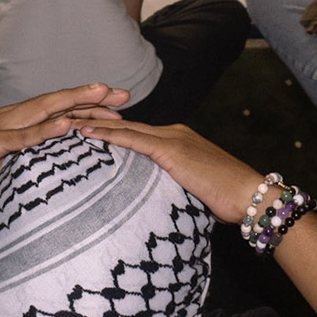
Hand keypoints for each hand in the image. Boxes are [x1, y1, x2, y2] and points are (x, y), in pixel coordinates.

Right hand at [0, 85, 131, 198]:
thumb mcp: (5, 161)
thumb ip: (28, 154)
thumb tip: (52, 158)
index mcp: (19, 122)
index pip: (59, 109)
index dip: (89, 104)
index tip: (119, 104)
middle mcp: (14, 118)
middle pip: (59, 103)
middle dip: (92, 97)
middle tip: (123, 93)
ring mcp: (2, 128)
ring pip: (44, 110)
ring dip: (73, 102)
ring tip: (101, 95)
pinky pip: (21, 137)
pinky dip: (44, 130)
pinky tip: (65, 126)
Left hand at [75, 119, 262, 223]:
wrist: (251, 196)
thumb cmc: (228, 199)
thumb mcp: (194, 190)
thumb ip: (173, 187)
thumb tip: (155, 201)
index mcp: (177, 141)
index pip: (136, 133)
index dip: (110, 128)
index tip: (85, 126)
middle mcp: (172, 133)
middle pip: (125, 124)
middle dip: (94, 118)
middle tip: (65, 115)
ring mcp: (172, 139)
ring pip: (124, 127)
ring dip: (93, 122)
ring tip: (65, 120)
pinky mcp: (172, 150)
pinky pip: (132, 139)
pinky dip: (107, 133)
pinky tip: (86, 131)